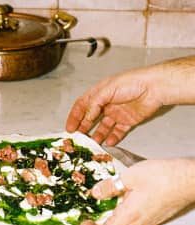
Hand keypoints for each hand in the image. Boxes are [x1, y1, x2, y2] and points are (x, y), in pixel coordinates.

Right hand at [66, 56, 194, 145]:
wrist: (154, 88)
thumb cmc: (131, 82)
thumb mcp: (107, 90)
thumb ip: (94, 104)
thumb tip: (86, 117)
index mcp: (99, 93)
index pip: (82, 105)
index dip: (74, 116)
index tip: (70, 127)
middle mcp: (106, 104)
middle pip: (91, 117)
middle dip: (83, 127)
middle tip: (79, 137)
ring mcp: (116, 113)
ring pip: (103, 126)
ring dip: (97, 134)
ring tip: (93, 142)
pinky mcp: (128, 121)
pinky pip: (118, 131)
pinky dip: (113, 137)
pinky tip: (108, 142)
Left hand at [81, 159, 194, 224]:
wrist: (186, 179)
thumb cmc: (162, 176)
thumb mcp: (130, 176)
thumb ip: (110, 186)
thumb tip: (95, 193)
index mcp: (130, 214)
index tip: (85, 222)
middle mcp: (139, 224)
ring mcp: (148, 224)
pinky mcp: (154, 220)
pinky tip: (120, 217)